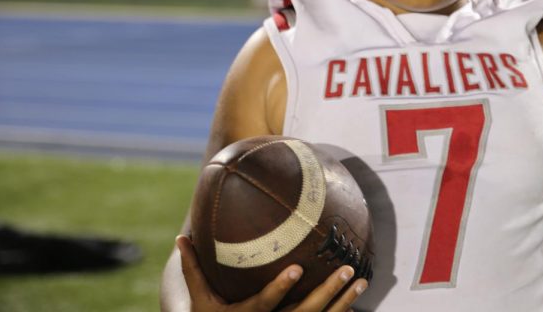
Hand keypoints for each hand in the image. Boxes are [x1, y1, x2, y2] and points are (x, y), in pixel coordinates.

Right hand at [176, 235, 367, 311]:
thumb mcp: (200, 300)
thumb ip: (194, 269)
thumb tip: (180, 238)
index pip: (266, 303)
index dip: (281, 287)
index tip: (298, 268)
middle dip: (327, 292)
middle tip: (347, 270)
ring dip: (344, 301)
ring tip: (362, 280)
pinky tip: (356, 297)